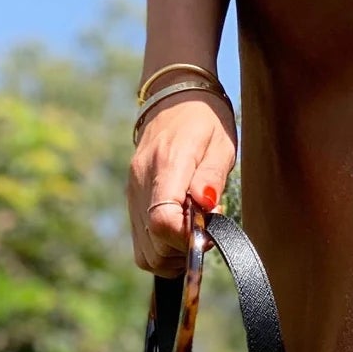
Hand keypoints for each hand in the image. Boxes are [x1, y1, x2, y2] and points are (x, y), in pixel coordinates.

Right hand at [127, 93, 236, 276]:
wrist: (174, 98)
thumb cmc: (204, 121)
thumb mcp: (220, 143)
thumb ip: (212, 178)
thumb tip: (207, 209)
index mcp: (166, 165)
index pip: (163, 222)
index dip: (187, 239)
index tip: (207, 231)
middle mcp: (142, 184)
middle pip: (155, 245)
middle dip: (184, 249)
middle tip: (205, 229)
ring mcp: (133, 196)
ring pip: (147, 254)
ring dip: (174, 254)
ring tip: (193, 230)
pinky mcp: (132, 203)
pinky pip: (143, 246)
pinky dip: (162, 250)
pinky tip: (179, 232)